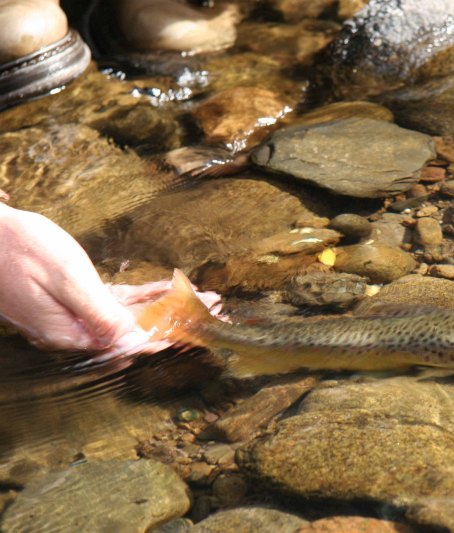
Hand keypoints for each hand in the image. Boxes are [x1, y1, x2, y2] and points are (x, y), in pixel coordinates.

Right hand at [0, 203, 218, 354]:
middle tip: (213, 309)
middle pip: (134, 331)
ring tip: (202, 297)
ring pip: (129, 315)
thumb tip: (133, 344)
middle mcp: (72, 330)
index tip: (198, 329)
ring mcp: (72, 315)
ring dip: (165, 307)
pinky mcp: (73, 299)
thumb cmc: (19, 247)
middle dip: (176, 320)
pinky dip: (143, 295)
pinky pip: (115, 301)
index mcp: (69, 332)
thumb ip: (101, 314)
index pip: (129, 342)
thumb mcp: (66, 279)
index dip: (166, 336)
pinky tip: (168, 287)